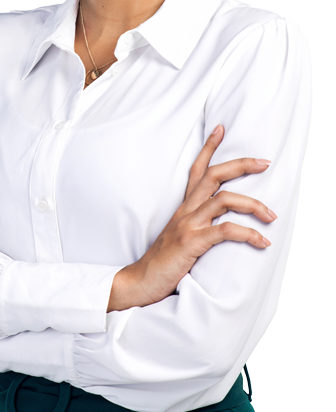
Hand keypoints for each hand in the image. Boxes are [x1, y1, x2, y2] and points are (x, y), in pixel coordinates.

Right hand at [107, 125, 275, 311]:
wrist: (140, 282)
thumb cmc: (163, 263)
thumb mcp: (179, 237)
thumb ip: (195, 226)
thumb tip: (219, 224)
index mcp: (183, 208)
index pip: (196, 170)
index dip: (208, 148)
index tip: (221, 128)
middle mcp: (185, 211)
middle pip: (213, 175)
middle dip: (241, 165)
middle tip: (265, 162)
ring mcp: (187, 225)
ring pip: (224, 200)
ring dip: (253, 204)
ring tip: (271, 215)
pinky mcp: (191, 242)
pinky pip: (224, 231)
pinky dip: (248, 234)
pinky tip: (261, 241)